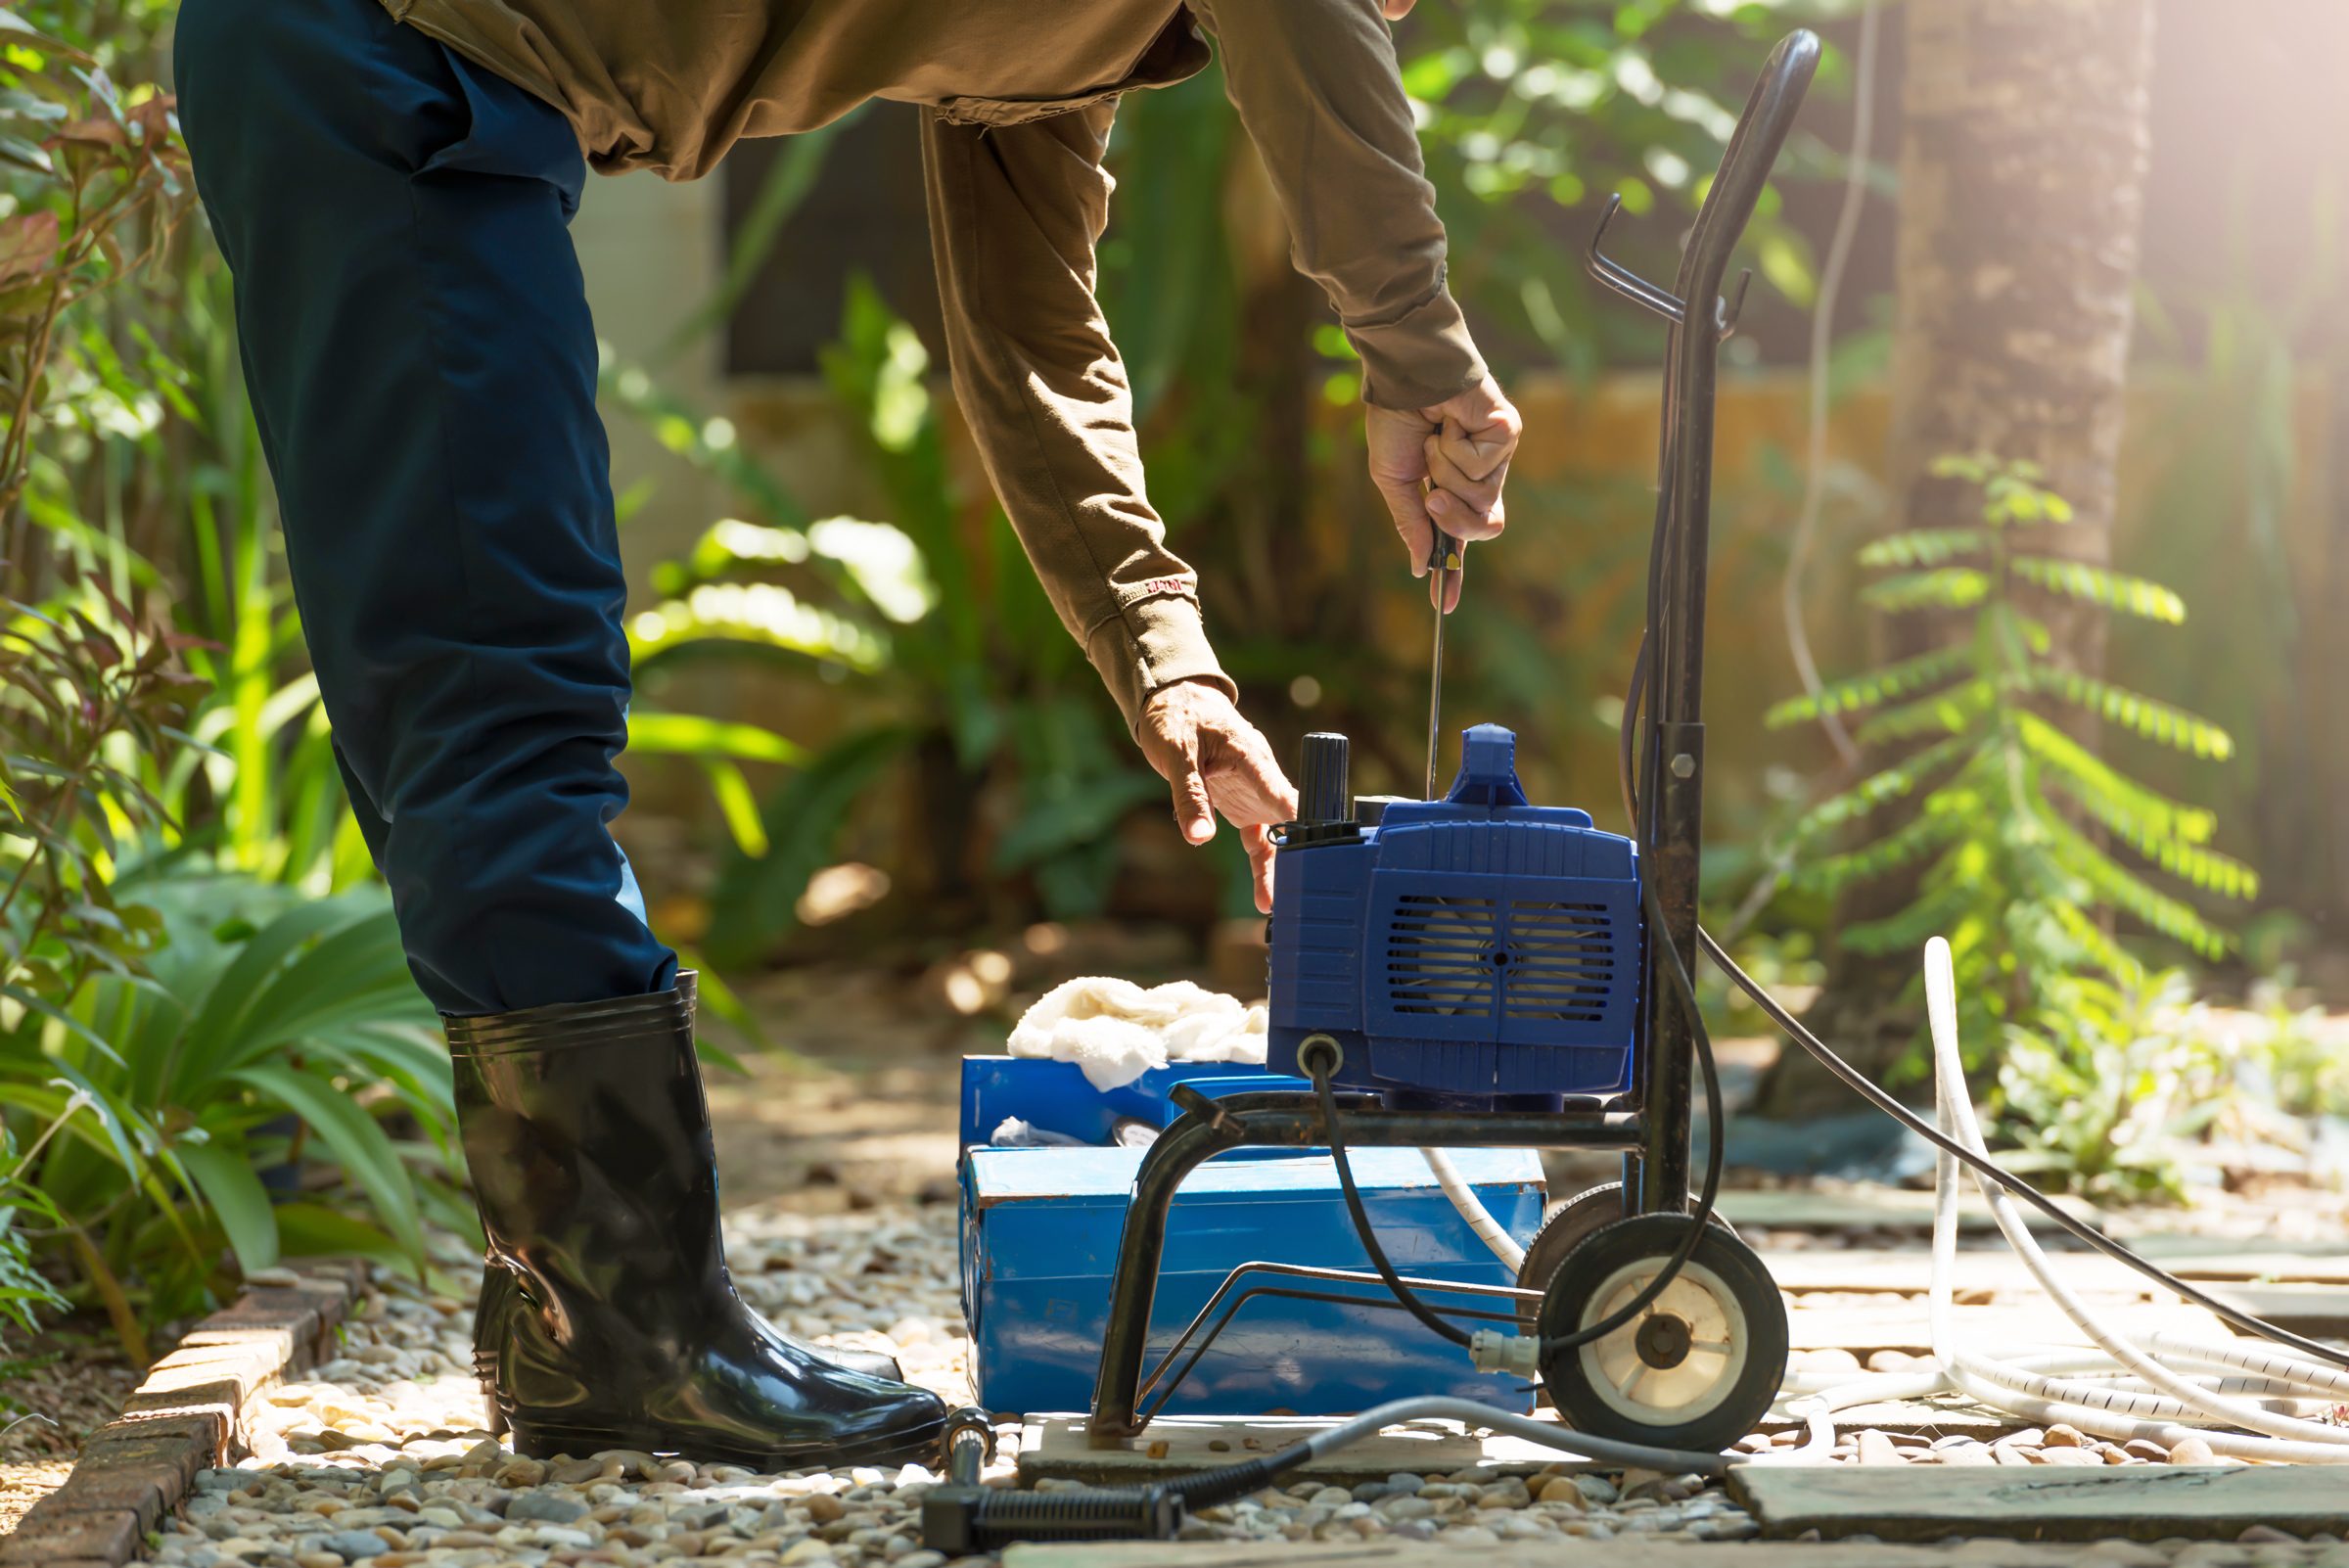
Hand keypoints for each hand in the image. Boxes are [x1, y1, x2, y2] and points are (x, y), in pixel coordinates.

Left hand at [1136, 680, 1297, 914]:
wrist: (1174, 701)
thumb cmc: (1177, 719)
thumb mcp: (1177, 755)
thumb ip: (1190, 796)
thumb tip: (1199, 838)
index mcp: (1252, 758)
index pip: (1283, 795)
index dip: (1301, 824)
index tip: (1315, 852)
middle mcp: (1262, 778)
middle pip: (1288, 822)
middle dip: (1296, 857)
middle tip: (1297, 892)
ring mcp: (1255, 793)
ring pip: (1277, 835)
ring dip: (1278, 868)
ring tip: (1275, 904)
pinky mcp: (1243, 804)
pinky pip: (1259, 838)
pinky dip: (1262, 863)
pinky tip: (1264, 895)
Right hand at [1365, 374, 1522, 610]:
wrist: (1403, 374)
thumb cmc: (1396, 420)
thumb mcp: (1394, 480)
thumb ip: (1411, 523)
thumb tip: (1419, 567)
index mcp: (1452, 488)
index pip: (1460, 539)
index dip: (1453, 573)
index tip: (1445, 604)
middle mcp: (1481, 476)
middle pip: (1486, 527)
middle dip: (1457, 521)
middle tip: (1433, 498)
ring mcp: (1498, 456)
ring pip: (1483, 497)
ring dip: (1448, 472)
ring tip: (1437, 439)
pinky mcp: (1507, 433)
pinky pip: (1482, 466)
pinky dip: (1456, 448)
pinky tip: (1451, 423)